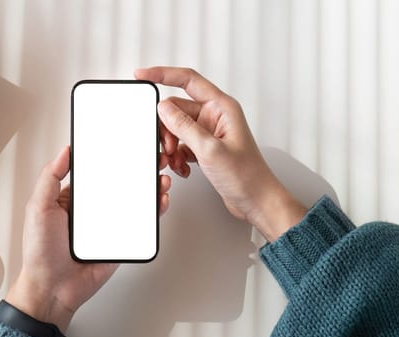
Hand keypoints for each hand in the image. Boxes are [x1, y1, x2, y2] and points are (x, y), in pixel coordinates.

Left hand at [6, 146, 171, 331]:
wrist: (53, 288)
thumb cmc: (40, 252)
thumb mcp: (38, 208)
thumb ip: (49, 178)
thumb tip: (64, 151)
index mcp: (74, 197)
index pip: (97, 171)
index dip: (112, 157)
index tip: (126, 144)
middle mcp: (93, 209)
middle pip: (121, 184)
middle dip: (139, 169)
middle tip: (152, 157)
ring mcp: (109, 224)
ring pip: (135, 202)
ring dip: (151, 188)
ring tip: (160, 178)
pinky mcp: (121, 240)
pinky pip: (141, 224)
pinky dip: (153, 211)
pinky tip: (159, 201)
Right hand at [135, 67, 306, 241]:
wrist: (256, 200)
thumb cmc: (247, 176)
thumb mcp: (210, 149)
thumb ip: (184, 126)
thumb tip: (163, 108)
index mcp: (222, 107)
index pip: (188, 80)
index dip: (163, 74)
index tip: (143, 75)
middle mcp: (216, 116)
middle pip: (177, 109)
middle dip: (168, 129)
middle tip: (169, 147)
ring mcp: (210, 132)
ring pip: (177, 128)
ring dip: (172, 145)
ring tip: (176, 161)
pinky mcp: (205, 148)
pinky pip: (182, 144)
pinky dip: (178, 156)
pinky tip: (183, 167)